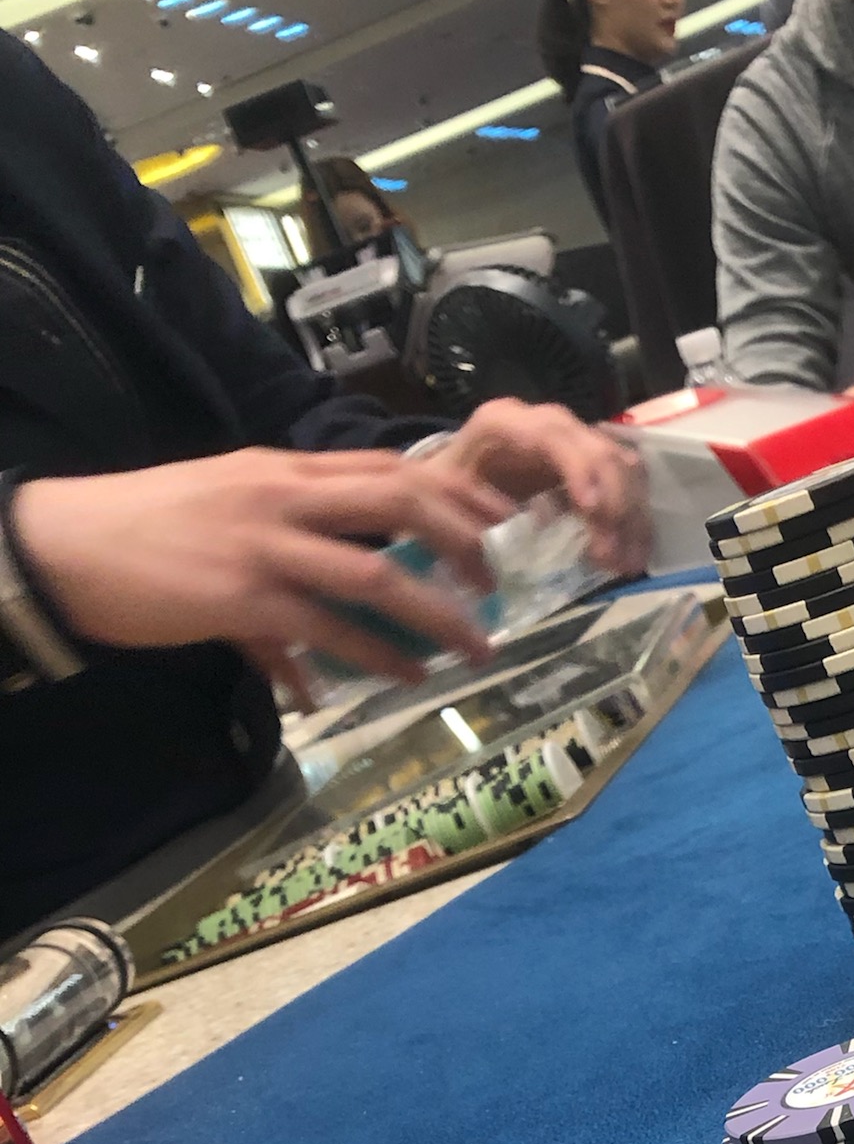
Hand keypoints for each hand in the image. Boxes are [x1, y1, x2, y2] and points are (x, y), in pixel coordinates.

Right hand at [11, 446, 504, 693]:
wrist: (67, 545)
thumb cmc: (144, 531)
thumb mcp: (224, 515)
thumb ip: (282, 562)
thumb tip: (312, 651)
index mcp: (282, 469)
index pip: (387, 467)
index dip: (452, 491)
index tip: (497, 518)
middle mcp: (283, 497)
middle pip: (401, 502)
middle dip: (463, 540)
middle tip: (495, 580)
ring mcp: (266, 547)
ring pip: (379, 577)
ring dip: (439, 616)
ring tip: (477, 646)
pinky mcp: (244, 599)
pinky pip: (331, 632)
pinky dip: (379, 658)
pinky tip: (409, 676)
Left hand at [421, 396, 651, 575]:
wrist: (450, 480)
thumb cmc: (443, 488)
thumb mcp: (439, 500)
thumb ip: (463, 524)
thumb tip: (496, 567)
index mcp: (505, 424)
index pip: (554, 435)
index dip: (580, 470)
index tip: (594, 514)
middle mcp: (547, 424)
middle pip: (599, 450)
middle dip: (614, 505)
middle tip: (613, 560)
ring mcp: (575, 441)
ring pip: (623, 466)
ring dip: (632, 517)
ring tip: (627, 565)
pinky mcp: (591, 464)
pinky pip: (628, 483)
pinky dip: (635, 520)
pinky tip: (633, 555)